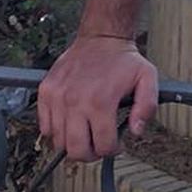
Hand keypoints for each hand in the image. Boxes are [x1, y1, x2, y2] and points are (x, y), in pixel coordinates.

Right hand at [36, 33, 159, 162]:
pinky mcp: (46, 91)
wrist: (101, 37)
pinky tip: (71, 122)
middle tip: (98, 144)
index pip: (102, 146)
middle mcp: (75, 101)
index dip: (113, 150)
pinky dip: (56, 131)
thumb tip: (135, 131)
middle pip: (76, 151)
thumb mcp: (147, 78)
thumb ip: (147, 107)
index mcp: (100, 101)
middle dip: (91, 154)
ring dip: (73, 142)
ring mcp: (58, 97)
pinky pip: (44, 127)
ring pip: (59, 142)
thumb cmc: (123, 60)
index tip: (116, 144)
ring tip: (86, 131)